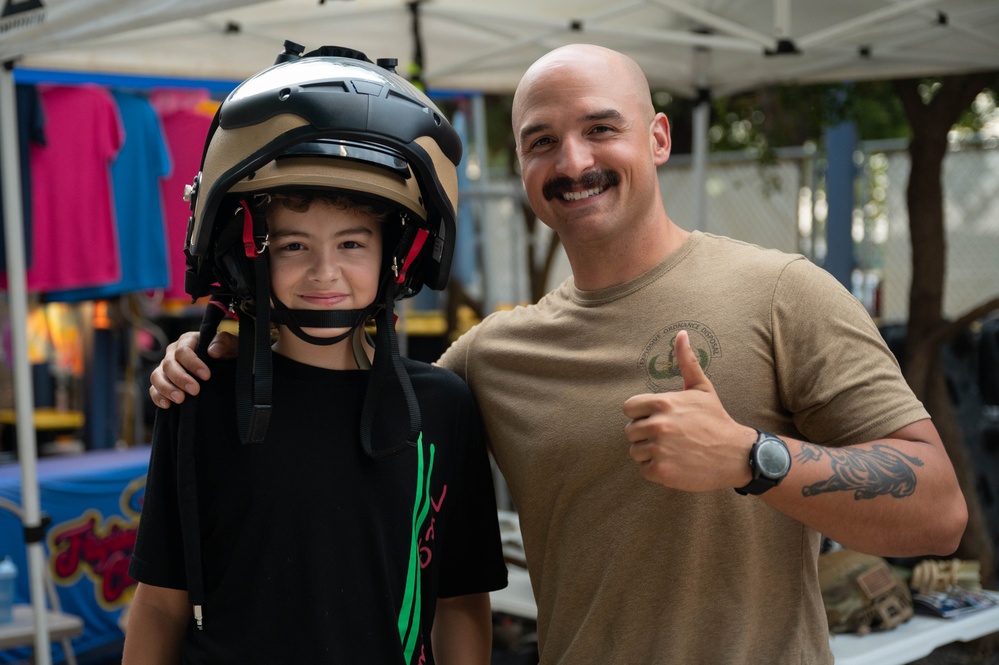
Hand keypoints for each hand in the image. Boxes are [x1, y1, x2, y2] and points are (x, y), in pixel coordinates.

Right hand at [148, 331, 236, 407]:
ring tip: (180, 399)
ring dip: (167, 388)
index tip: (206, 376)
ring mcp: (166, 368)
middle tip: (195, 391)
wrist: (227, 367)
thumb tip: (212, 351)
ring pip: (157, 376)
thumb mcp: (233, 345)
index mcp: (188, 340)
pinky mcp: (163, 382)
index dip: (193, 363)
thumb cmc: (229, 353)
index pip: (183, 350)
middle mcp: (173, 352)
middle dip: (181, 378)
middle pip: (169, 364)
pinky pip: (154, 389)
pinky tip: (167, 405)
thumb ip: (225, 342)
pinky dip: (158, 397)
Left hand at [622, 329, 755, 490]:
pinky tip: (674, 463)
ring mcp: (659, 449)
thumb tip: (681, 333)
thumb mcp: (702, 388)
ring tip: (673, 450)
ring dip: (649, 452)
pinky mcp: (661, 471)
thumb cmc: (716, 420)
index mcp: (663, 403)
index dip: (641, 414)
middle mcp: (658, 425)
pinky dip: (655, 469)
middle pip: (630, 431)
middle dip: (645, 434)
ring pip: (635, 451)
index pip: (628, 408)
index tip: (657, 418)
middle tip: (668, 437)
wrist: (736, 455)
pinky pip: (643, 469)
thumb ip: (686, 362)